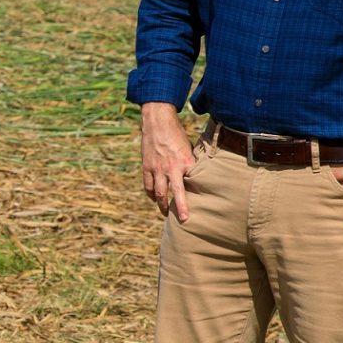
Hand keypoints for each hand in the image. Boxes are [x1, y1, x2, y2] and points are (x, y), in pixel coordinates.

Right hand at [138, 102, 193, 222]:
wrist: (158, 123)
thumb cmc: (177, 135)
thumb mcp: (189, 149)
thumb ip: (191, 165)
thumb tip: (196, 178)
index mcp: (184, 163)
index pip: (188, 186)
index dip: (189, 201)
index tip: (191, 215)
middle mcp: (170, 168)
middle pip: (171, 193)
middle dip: (177, 208)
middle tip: (182, 220)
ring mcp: (156, 168)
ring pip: (158, 192)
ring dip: (161, 205)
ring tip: (166, 213)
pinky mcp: (146, 166)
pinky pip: (148, 185)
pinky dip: (151, 194)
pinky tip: (154, 198)